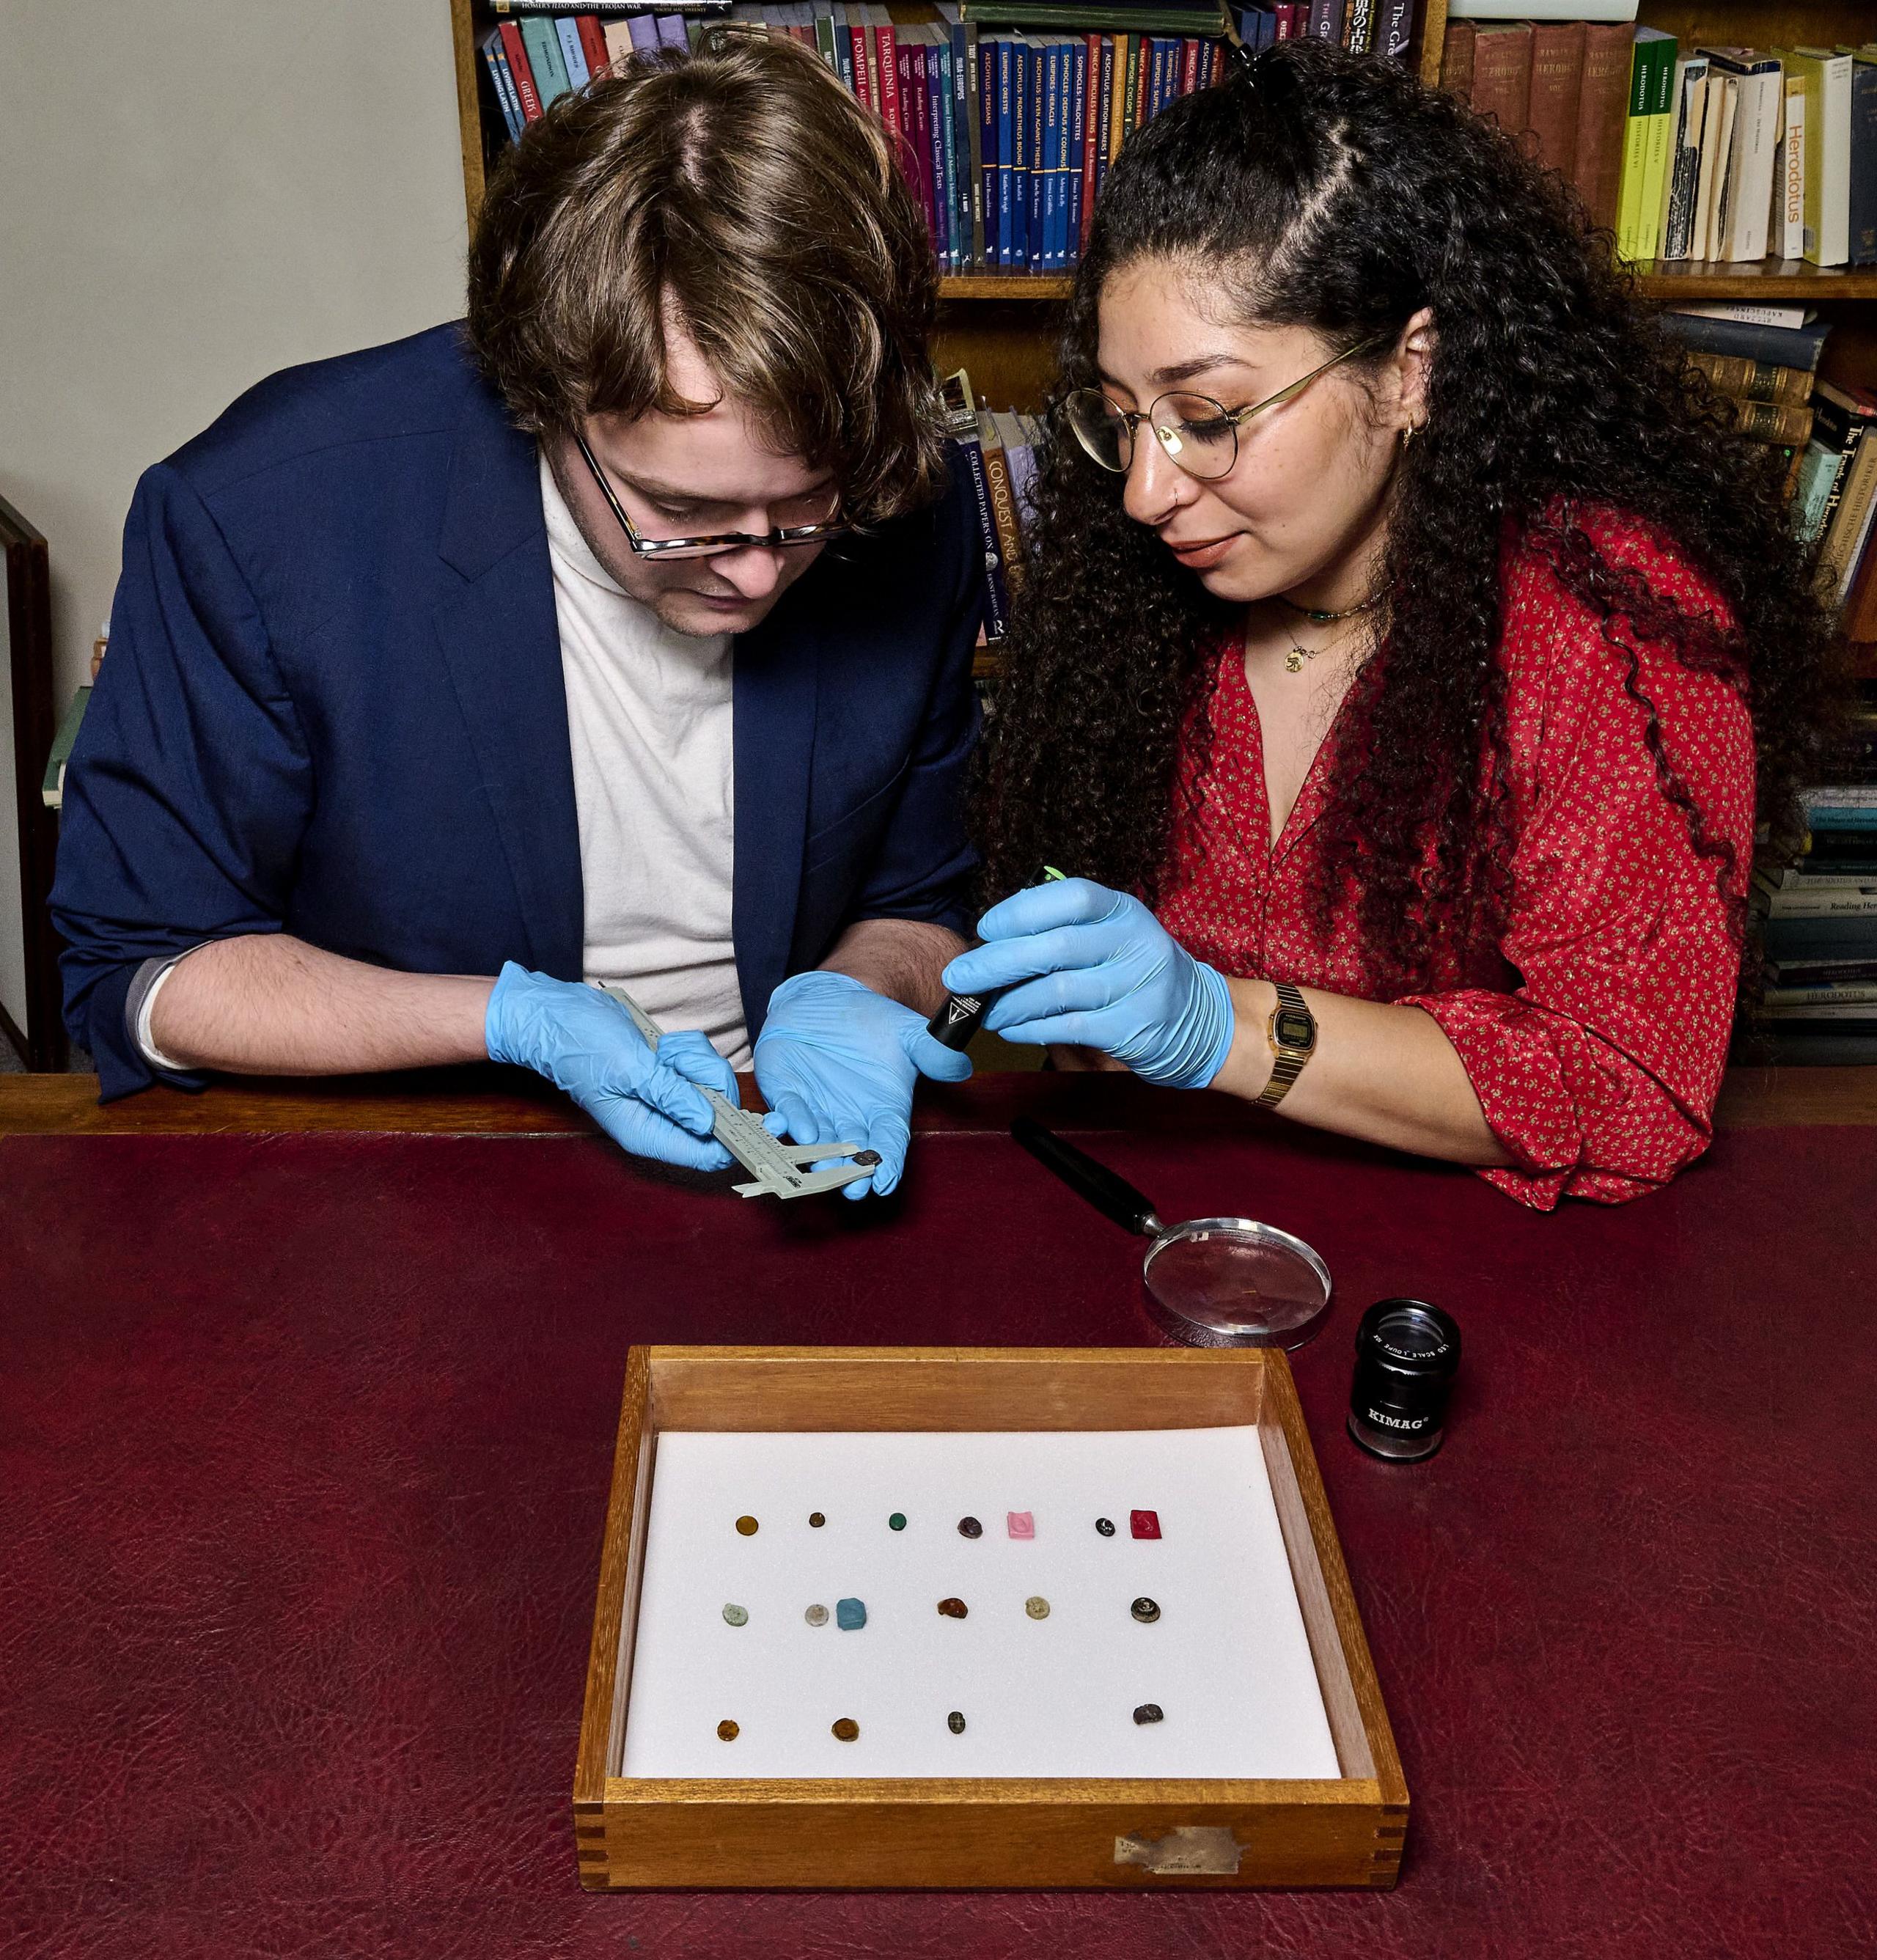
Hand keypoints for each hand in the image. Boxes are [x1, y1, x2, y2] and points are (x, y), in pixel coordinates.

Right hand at [484, 963, 736, 1171]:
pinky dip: (687, 1049)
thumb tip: (710, 1124)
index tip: (752, 1112)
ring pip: (712, 1083)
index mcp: (647, 1134)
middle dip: (706, 1079)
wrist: (554, 1014)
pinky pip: (699, 1063)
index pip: (707, 1155)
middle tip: (674, 1061)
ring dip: (693, 1059)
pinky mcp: (667, 1073)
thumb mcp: (629, 1069)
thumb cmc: (579, 1043)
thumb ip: (672, 1097)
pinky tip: (661, 1045)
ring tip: (660, 1052)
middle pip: (718, 1113)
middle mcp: (659, 1121)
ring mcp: (665, 1096)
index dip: (735, 1138)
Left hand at [754, 970, 972, 1198]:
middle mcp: (849, 1118)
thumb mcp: (908, 1032)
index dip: (888, 1163)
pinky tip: (787, 1127)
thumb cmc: (872, 1021)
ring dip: (817, 1156)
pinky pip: (786, 1113)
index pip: (888, 1142)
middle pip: (851, 1153)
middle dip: (850, 1173)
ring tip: (821, 1166)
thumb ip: (932, 1051)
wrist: (829, 999)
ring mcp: (816, 1109)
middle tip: (853, 1189)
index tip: (886, 1181)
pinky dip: (786, 1123)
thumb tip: (961, 1067)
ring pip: (816, 1142)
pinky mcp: (786, 1093)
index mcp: (882, 1110)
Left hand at [940, 878, 1234, 1088]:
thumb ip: (1063, 932)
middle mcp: (1134, 942)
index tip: (986, 929)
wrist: (1198, 1020)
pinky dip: (1031, 1028)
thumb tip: (992, 944)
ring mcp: (1138, 986)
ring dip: (1010, 1003)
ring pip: (1058, 991)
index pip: (1070, 897)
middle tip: (960, 977)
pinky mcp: (1133, 1027)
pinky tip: (1011, 1029)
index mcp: (1123, 911)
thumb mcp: (1112, 936)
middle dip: (997, 963)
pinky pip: (1069, 1027)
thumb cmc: (1134, 972)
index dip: (1022, 910)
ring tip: (985, 1011)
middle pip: (1055, 947)